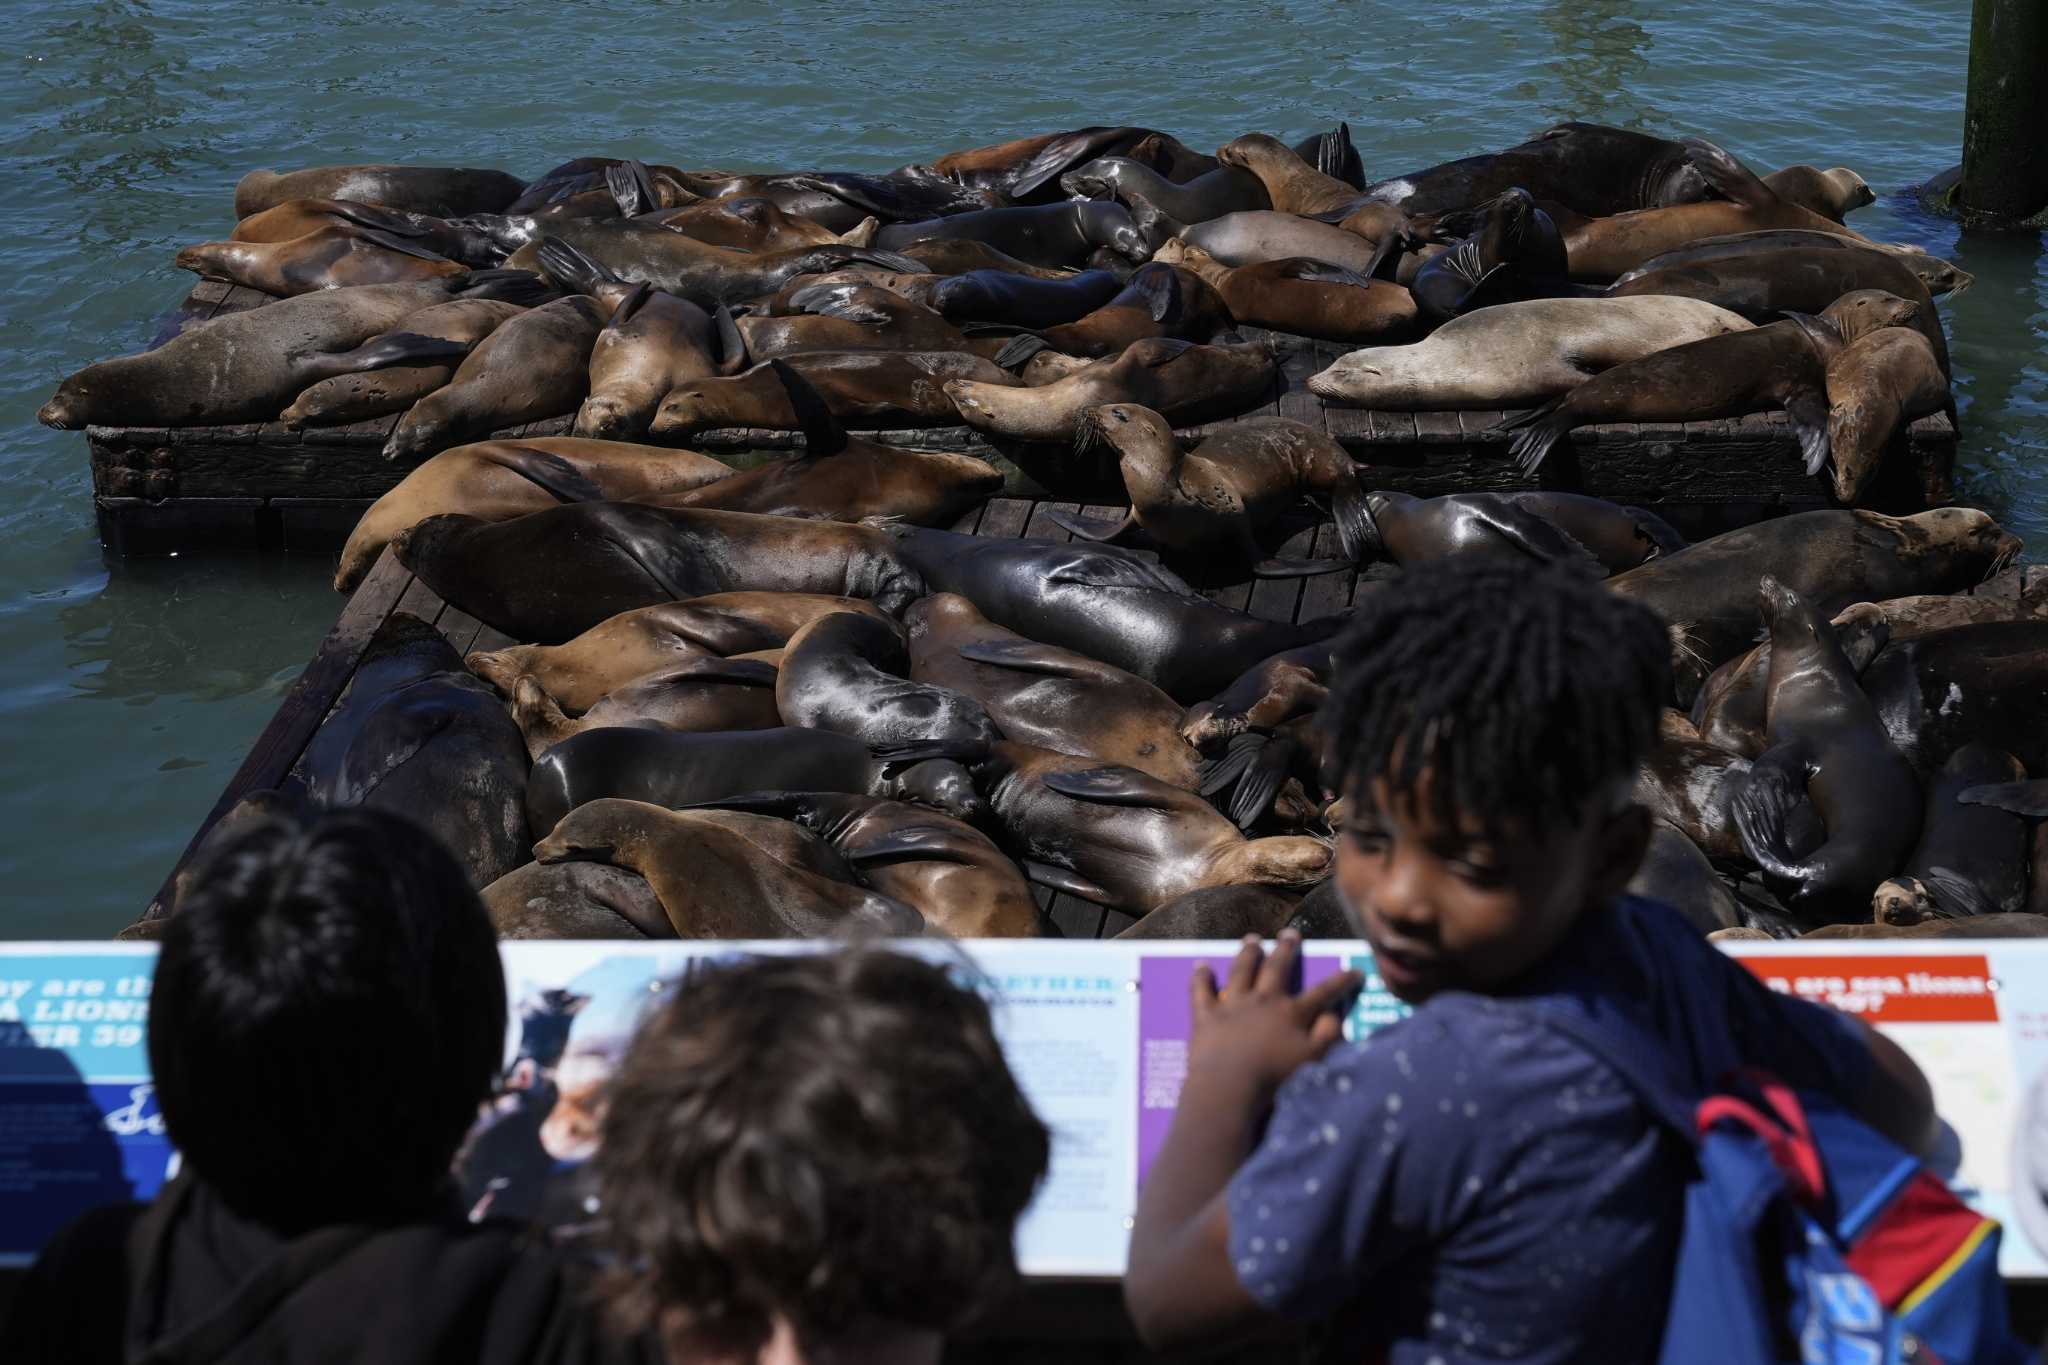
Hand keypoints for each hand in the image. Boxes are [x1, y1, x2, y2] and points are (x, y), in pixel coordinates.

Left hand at [1188, 930, 1361, 1101]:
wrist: (1229, 1086)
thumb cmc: (1275, 1079)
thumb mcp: (1313, 1059)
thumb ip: (1328, 1036)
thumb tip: (1335, 1014)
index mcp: (1292, 1013)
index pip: (1322, 992)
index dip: (1341, 981)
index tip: (1355, 970)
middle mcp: (1263, 1000)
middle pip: (1277, 968)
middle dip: (1286, 949)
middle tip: (1290, 933)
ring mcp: (1233, 1004)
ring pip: (1241, 970)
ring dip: (1248, 953)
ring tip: (1252, 939)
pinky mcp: (1206, 1014)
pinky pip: (1202, 990)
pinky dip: (1201, 977)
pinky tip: (1201, 965)